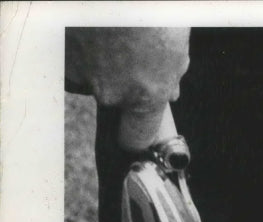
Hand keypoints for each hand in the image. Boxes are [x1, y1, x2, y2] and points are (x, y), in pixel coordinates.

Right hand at [65, 28, 189, 148]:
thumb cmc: (152, 7)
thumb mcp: (174, 41)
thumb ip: (171, 74)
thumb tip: (169, 92)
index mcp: (147, 94)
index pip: (136, 139)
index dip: (135, 134)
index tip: (133, 129)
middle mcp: (112, 91)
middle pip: (114, 100)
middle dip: (121, 81)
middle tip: (128, 48)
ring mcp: (82, 72)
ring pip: (91, 75)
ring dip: (99, 59)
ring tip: (109, 29)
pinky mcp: (59, 53)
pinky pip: (70, 58)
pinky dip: (79, 44)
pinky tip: (91, 25)